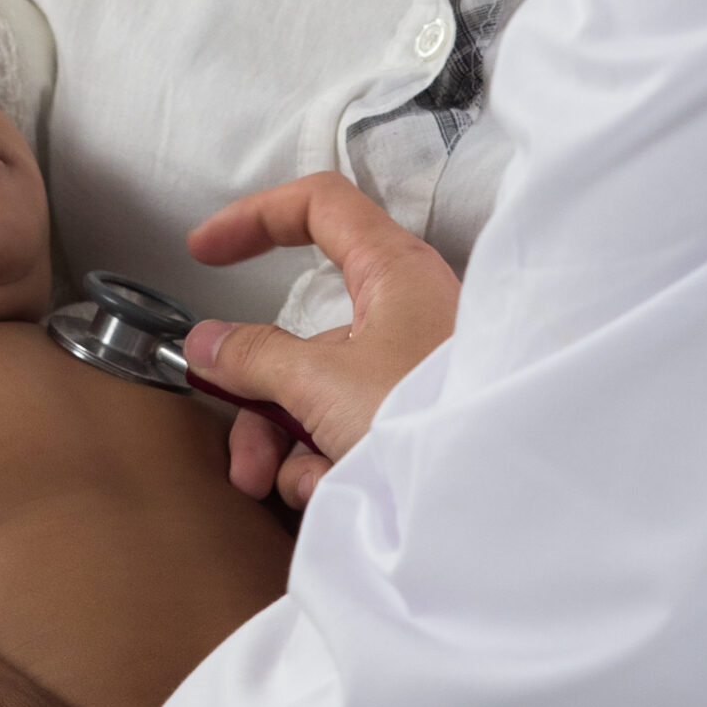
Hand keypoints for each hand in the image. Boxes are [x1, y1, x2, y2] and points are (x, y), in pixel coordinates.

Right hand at [185, 172, 461, 509]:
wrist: (500, 501)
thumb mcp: (322, 382)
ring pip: (318, 388)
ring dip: (284, 440)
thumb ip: (255, 358)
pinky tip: (330, 491)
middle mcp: (403, 311)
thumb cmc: (428, 418)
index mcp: (393, 271)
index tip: (205, 252)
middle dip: (258, 391)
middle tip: (234, 431)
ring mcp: (409, 368)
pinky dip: (326, 460)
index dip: (255, 217)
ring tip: (281, 483)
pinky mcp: (414, 417)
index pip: (318, 206)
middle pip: (302, 331)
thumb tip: (208, 344)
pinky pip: (347, 426)